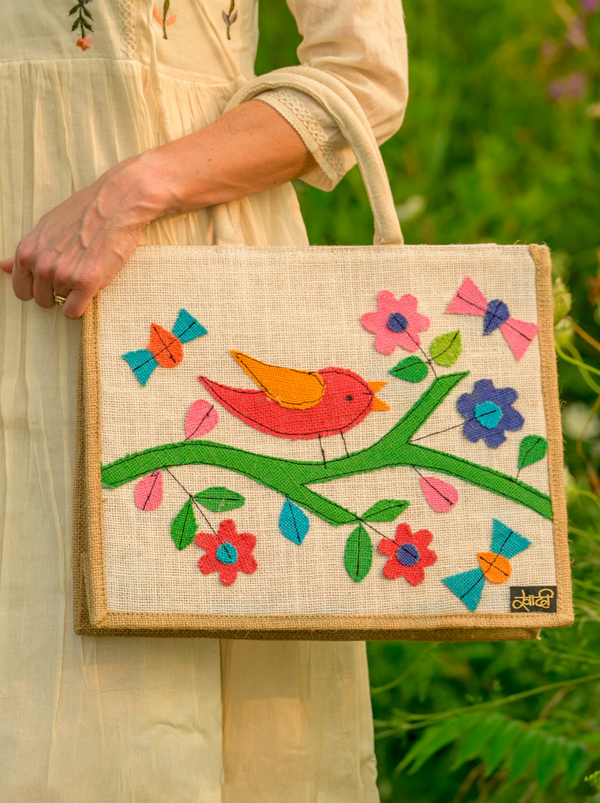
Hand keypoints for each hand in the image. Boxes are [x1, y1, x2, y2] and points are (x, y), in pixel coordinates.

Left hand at [0, 156, 166, 318]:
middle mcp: (41, 265)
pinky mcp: (86, 282)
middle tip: (74, 274)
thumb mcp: (46, 227)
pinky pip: (74, 311)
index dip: (38, 287)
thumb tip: (3, 265)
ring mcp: (63, 275)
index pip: (21, 290)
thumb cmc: (83, 211)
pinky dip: (80, 306)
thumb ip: (27, 251)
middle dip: (56, 293)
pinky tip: (89, 289)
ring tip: (86, 270)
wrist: (116, 204)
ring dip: (74, 293)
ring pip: (61, 304)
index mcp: (27, 252)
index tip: (52, 279)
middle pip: (41, 300)